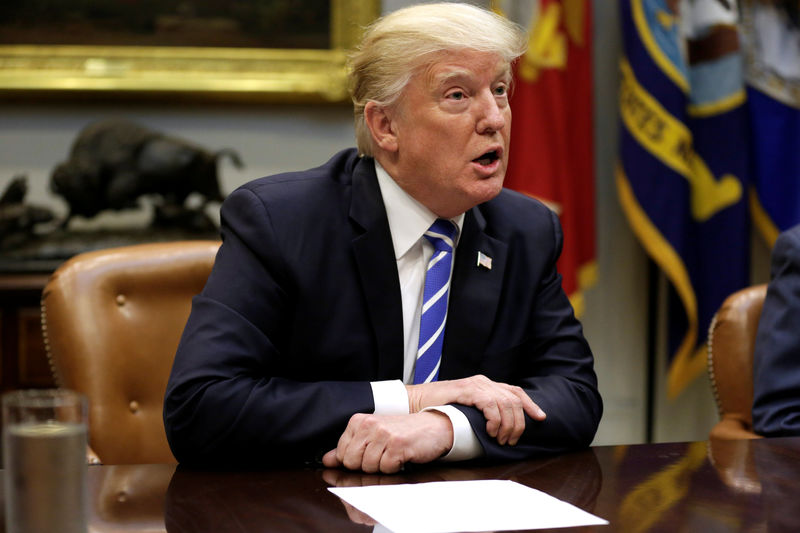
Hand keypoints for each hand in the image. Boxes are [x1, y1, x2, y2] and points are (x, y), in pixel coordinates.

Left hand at [322, 411, 452, 473]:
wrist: (433, 426)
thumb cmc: (403, 432)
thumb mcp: (373, 435)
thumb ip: (349, 447)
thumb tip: (328, 459)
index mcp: (359, 421)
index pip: (341, 454)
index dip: (355, 461)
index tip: (369, 454)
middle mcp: (369, 424)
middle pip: (352, 463)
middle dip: (367, 465)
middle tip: (383, 454)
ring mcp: (382, 434)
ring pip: (368, 467)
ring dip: (382, 466)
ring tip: (393, 454)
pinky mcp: (396, 445)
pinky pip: (385, 469)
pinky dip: (394, 468)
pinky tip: (401, 456)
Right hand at [406, 375, 545, 445]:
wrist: (416, 401)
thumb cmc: (440, 408)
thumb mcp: (467, 409)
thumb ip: (483, 412)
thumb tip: (502, 428)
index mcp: (486, 385)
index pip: (516, 392)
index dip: (531, 404)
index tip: (541, 418)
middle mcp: (484, 382)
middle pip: (514, 400)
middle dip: (518, 423)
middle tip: (511, 440)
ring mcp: (475, 385)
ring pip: (505, 403)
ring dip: (507, 425)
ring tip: (501, 439)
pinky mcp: (467, 390)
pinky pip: (490, 404)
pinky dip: (494, 419)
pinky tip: (491, 431)